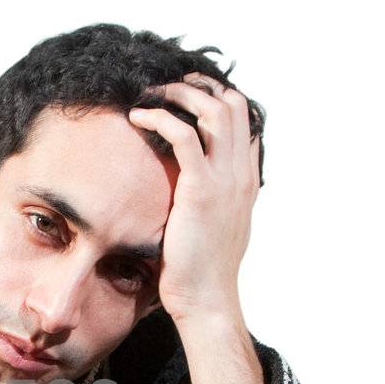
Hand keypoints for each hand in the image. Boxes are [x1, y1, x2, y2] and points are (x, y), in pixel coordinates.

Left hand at [127, 73, 260, 324]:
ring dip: (181, 94)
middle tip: (168, 86)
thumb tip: (192, 185)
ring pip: (214, 111)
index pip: (244, 118)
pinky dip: (161, 118)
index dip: (216, 96)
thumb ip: (214, 198)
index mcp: (245, 178)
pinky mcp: (200, 190)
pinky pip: (184, 136)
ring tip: (152, 95)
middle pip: (233, 104)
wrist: (206, 297)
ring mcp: (224, 180)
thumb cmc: (202, 267)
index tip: (186, 94)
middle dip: (200, 85)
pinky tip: (139, 118)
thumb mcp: (216, 225)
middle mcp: (240, 173)